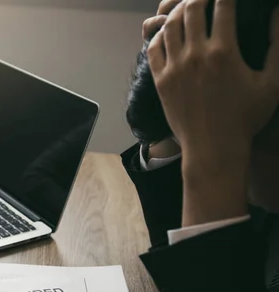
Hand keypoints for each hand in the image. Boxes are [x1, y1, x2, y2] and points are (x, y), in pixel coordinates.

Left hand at [148, 0, 278, 224]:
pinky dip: (160, 34)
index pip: (223, 5)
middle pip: (191, 8)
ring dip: (178, 11)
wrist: (213, 148)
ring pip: (169, 25)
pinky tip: (169, 33)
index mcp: (224, 51)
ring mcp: (174, 68)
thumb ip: (278, 44)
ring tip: (188, 9)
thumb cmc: (246, 118)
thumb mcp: (272, 82)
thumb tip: (276, 13)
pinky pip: (154, 48)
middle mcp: (195, 55)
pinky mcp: (161, 81)